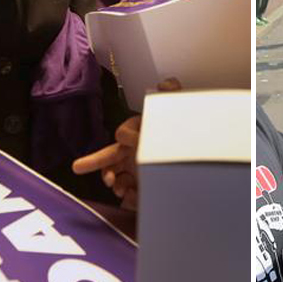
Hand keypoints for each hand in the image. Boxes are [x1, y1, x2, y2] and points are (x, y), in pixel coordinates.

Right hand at [71, 78, 181, 208]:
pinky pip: (131, 196)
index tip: (133, 141)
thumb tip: (165, 83)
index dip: (124, 136)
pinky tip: (133, 197)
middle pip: (108, 158)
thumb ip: (174, 95)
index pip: (122, 134)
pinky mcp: (145, 189)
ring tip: (120, 188)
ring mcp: (138, 172)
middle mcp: (135, 153)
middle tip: (79, 168)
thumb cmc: (186, 132)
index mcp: (140, 134)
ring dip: (114, 182)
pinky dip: (129, 198)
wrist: (203, 163)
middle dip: (94, 162)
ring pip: (117, 178)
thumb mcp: (179, 113)